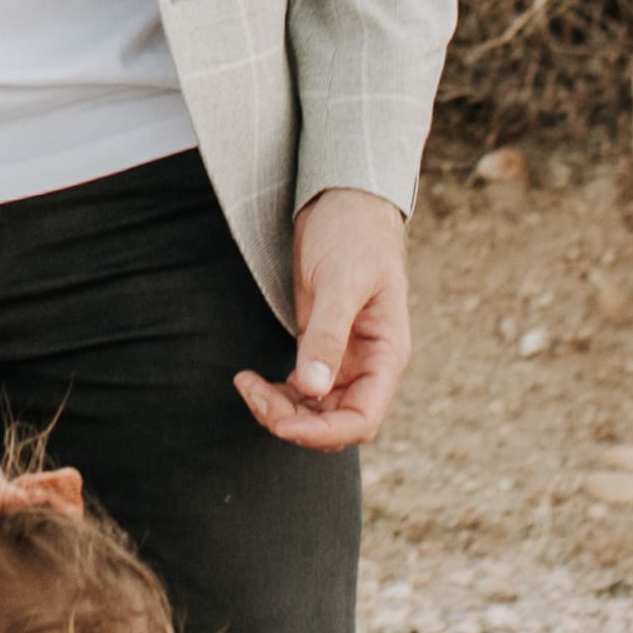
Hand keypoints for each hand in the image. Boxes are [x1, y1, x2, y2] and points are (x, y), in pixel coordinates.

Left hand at [235, 189, 410, 454]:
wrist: (345, 199)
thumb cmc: (353, 233)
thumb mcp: (339, 282)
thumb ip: (327, 335)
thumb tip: (311, 388)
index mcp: (386, 354)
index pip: (362, 419)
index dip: (322, 433)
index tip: (279, 421)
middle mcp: (369, 364)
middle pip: (335, 422)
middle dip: (293, 421)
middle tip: (251, 392)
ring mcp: (346, 358)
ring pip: (315, 410)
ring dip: (281, 410)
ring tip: (246, 384)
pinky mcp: (322, 346)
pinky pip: (302, 389)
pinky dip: (278, 393)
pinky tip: (252, 379)